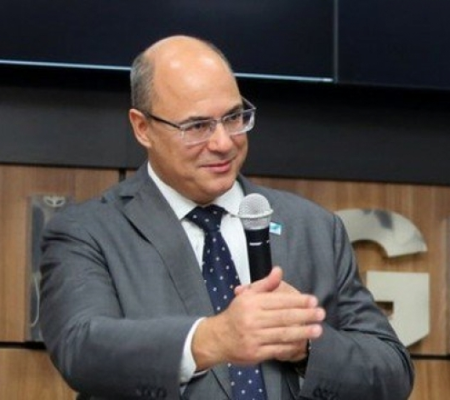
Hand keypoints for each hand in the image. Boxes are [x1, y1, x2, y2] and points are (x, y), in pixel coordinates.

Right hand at [192, 267, 324, 369]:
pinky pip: (277, 349)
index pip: (279, 301)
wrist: (217, 338)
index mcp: (251, 303)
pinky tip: (303, 343)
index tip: (313, 300)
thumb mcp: (247, 295)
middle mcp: (252, 319)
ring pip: (282, 334)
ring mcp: (254, 337)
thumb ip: (265, 284)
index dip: (297, 301)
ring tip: (318, 329)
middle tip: (321, 313)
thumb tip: (279, 270)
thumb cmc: (236, 314)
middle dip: (304, 315)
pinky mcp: (255, 353)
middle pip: (283, 317)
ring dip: (302, 332)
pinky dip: (291, 346)